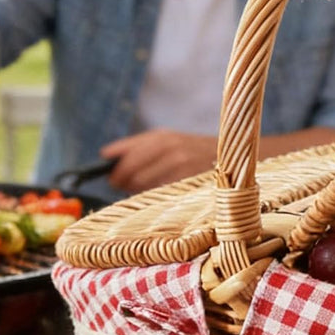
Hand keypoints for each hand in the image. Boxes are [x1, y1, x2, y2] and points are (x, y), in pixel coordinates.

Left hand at [100, 129, 216, 193]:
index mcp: (161, 137)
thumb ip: (135, 146)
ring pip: (143, 185)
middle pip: (132, 173)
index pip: (126, 156)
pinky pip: (160, 194)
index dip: (114, 170)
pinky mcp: (189, 182)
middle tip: (123, 187)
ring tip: (143, 189)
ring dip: (137, 191)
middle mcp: (170, 149)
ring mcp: (180, 166)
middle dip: (123, 182)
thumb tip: (105, 156)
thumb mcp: (166, 140)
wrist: (230, 156)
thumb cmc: (191, 150)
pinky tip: (158, 195)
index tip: (109, 177)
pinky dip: (154, 196)